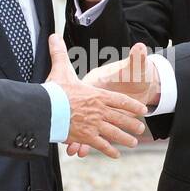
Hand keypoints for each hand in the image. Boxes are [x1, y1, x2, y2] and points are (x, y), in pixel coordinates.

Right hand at [47, 34, 146, 157]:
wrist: (47, 109)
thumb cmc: (54, 90)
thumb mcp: (60, 69)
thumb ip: (60, 53)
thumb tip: (54, 36)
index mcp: (97, 94)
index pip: (120, 100)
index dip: (132, 105)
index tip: (142, 109)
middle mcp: (100, 110)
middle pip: (121, 118)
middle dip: (132, 124)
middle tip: (140, 129)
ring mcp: (94, 124)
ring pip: (115, 133)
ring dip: (125, 138)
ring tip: (133, 143)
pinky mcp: (86, 137)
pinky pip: (101, 145)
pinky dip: (109, 150)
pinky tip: (116, 155)